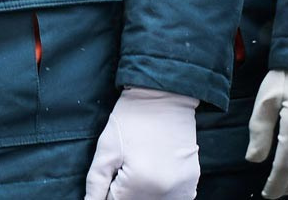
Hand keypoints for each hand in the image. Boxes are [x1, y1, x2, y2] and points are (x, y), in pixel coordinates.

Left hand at [84, 87, 201, 199]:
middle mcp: (164, 192)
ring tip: (141, 165)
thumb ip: (96, 182)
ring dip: (143, 193)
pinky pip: (173, 199)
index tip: (112, 173)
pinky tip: (155, 172)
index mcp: (139, 184)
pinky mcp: (191, 183)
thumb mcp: (107, 148)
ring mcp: (182, 189)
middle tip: (126, 166)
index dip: (108, 191)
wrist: (165, 97)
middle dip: (124, 191)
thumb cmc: (131, 119)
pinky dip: (161, 192)